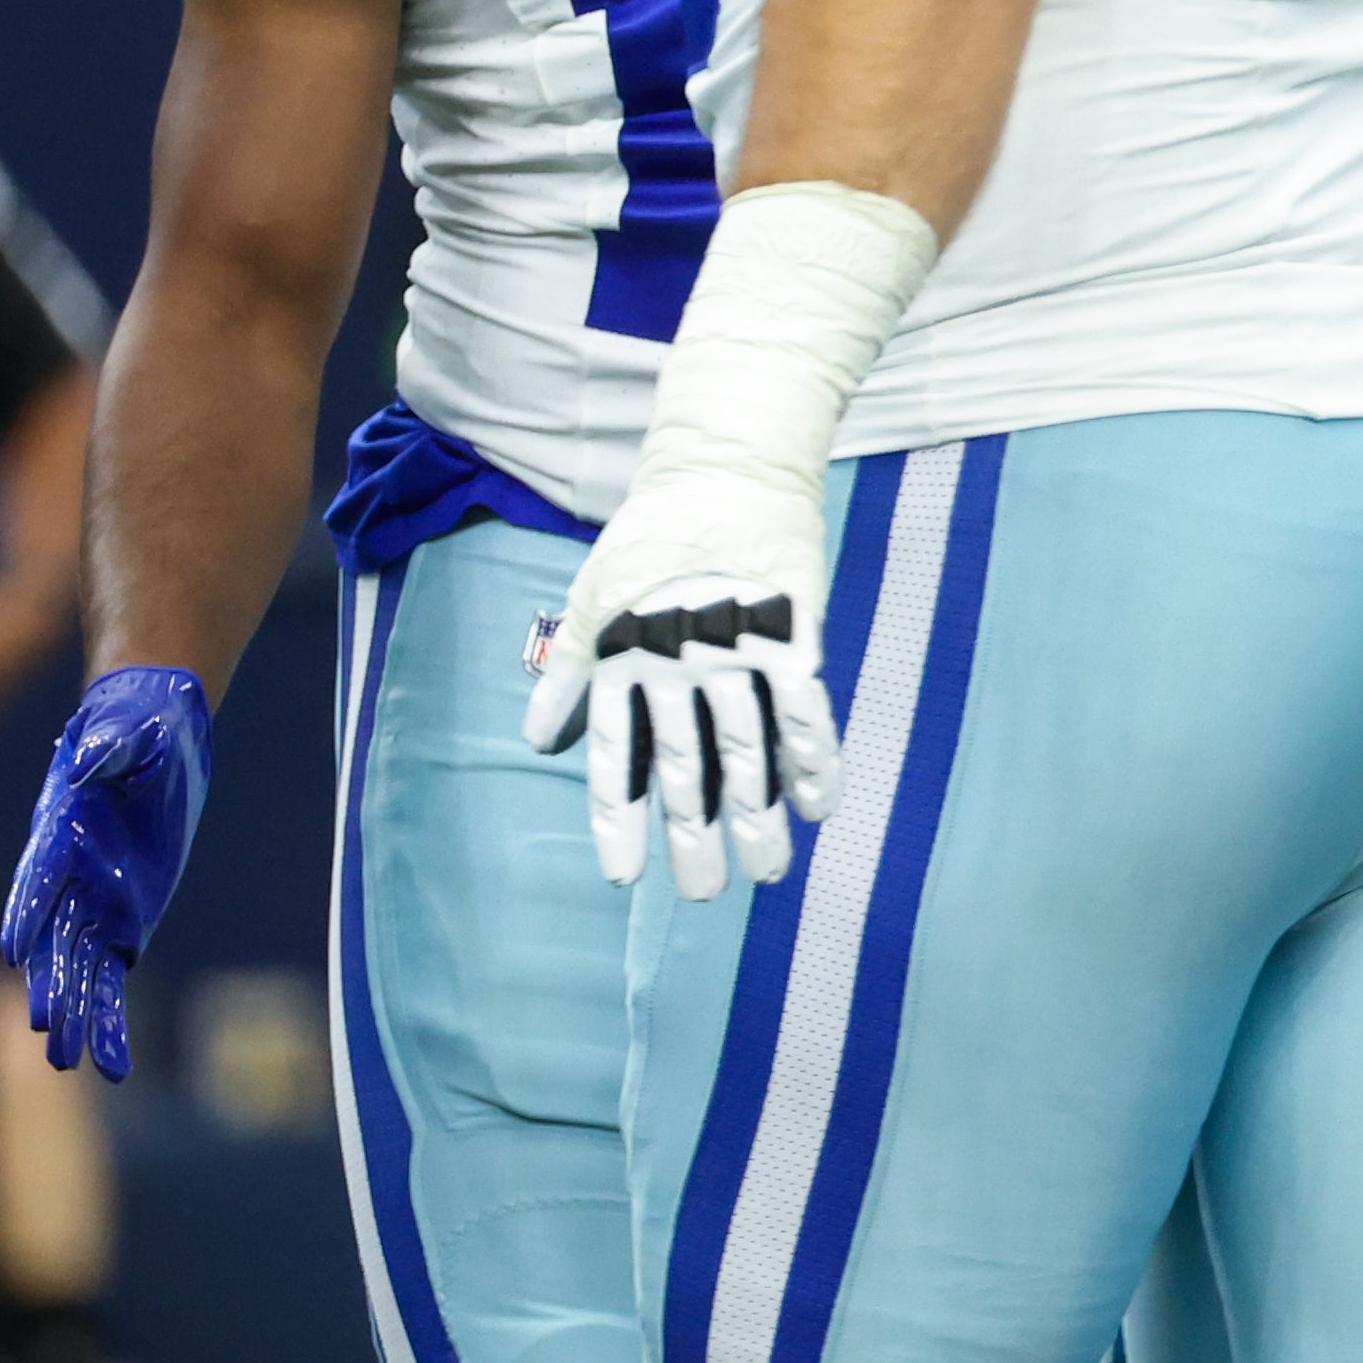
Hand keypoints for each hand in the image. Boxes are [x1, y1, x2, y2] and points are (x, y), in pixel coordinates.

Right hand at [2, 665, 211, 1080]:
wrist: (151, 732)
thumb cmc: (136, 725)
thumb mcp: (131, 727)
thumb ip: (110, 744)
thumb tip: (93, 757)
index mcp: (61, 831)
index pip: (40, 875)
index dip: (29, 908)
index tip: (16, 948)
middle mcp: (70, 876)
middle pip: (54, 938)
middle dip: (49, 981)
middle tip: (44, 1028)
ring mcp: (95, 902)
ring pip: (79, 969)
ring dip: (75, 1013)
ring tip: (65, 1061)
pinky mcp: (124, 918)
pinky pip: (112, 974)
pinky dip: (112, 1016)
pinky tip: (112, 1062)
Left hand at [519, 465, 840, 898]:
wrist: (726, 468)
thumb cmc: (652, 536)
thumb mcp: (590, 598)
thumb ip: (570, 673)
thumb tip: (541, 744)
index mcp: (622, 658)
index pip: (617, 757)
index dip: (620, 821)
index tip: (624, 877)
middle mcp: (675, 661)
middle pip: (685, 767)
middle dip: (695, 836)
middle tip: (703, 894)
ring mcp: (736, 646)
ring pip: (747, 749)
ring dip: (758, 815)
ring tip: (768, 871)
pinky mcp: (792, 627)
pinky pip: (805, 707)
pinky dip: (815, 757)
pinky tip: (821, 805)